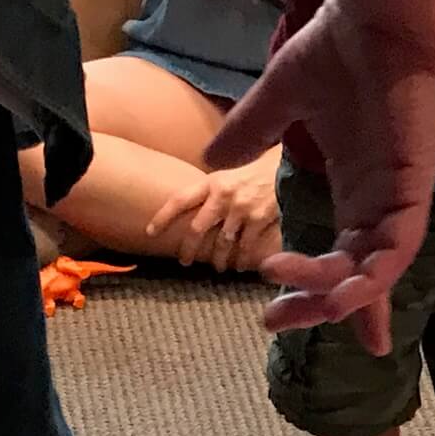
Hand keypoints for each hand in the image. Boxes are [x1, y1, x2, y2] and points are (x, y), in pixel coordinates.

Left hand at [145, 150, 280, 272]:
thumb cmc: (251, 175)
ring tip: (218, 268)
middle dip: (189, 249)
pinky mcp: (260, 219)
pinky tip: (239, 266)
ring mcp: (242, 208)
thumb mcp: (225, 178)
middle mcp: (223, 195)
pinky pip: (246, 246)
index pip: (179, 200)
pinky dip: (242, 259)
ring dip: (218, 260)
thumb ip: (209, 194)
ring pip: (222, 242)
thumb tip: (188, 214)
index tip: (149, 232)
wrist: (285, 167)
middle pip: (198, 228)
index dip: (163, 217)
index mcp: (211, 182)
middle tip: (184, 262)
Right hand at [207, 0, 434, 354]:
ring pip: (374, 273)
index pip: (350, 258)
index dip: (333, 297)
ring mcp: (399, 199)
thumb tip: (211, 158)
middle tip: (273, 322)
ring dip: (332, 295)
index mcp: (357, 188)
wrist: (382, 11)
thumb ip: (250, 131)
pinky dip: (367, 276)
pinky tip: (331, 283)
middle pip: (356, 279)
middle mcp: (380, 203)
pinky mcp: (414, 189)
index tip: (294, 325)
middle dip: (318, 309)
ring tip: (282, 295)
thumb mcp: (282, 96)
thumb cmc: (343, 45)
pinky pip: (397, 250)